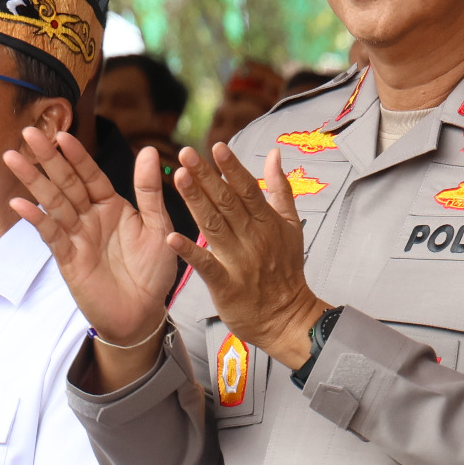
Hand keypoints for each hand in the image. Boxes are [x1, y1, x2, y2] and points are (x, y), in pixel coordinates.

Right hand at [6, 126, 185, 352]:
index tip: (63, 134)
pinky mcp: (67, 258)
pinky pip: (50, 235)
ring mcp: (76, 236)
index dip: (77, 156)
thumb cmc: (153, 270)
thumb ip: (149, 190)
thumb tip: (148, 149)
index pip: (90, 175)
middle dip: (48, 158)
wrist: (143, 313)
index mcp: (112, 205)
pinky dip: (35, 219)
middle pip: (66, 182)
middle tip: (29, 132)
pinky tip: (19, 204)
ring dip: (32, 181)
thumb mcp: (157, 226)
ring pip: (52, 203)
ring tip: (13, 157)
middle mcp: (90, 216)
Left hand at [172, 141, 326, 367]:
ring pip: (214, 225)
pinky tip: (173, 237)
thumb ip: (280, 188)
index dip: (232, 168)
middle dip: (206, 176)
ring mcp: (238, 261)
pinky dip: (190, 252)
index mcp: (267, 222)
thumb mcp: (290, 225)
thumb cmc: (285, 270)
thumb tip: (273, 154)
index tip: (216, 147)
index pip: (248, 189)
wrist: (286, 317)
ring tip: (179, 178)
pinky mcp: (225, 285)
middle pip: (226, 202)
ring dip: (195, 201)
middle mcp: (253, 238)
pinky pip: (206, 265)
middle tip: (187, 154)